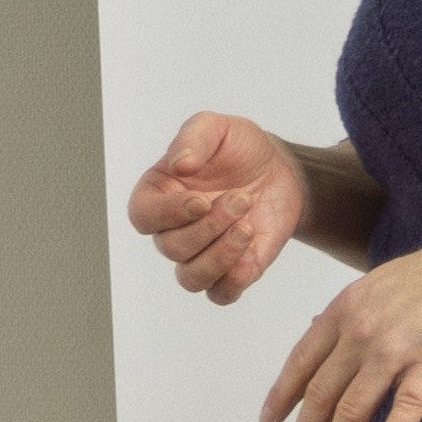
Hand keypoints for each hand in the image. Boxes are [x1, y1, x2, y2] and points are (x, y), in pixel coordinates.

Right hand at [124, 110, 312, 304]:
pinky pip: (220, 294)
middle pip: (172, 248)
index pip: (143, 216)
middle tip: (242, 198)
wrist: (278, 169)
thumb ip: (195, 136)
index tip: (201, 200)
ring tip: (248, 227)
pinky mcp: (229, 272)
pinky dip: (235, 280)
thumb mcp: (219, 127)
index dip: (168, 215)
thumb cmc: (239, 148)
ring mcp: (200, 255)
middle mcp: (173, 230)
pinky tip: (252, 254)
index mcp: (158, 195)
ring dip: (221, 256)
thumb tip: (180, 163)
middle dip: (210, 227)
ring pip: (191, 279)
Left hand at [262, 212, 421, 421]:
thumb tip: (318, 332)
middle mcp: (362, 333)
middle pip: (322, 393)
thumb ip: (348, 314)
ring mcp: (395, 350)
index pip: (302, 362)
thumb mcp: (375, 285)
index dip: (282, 396)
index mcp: (344, 311)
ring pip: (354, 408)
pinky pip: (405, 408)